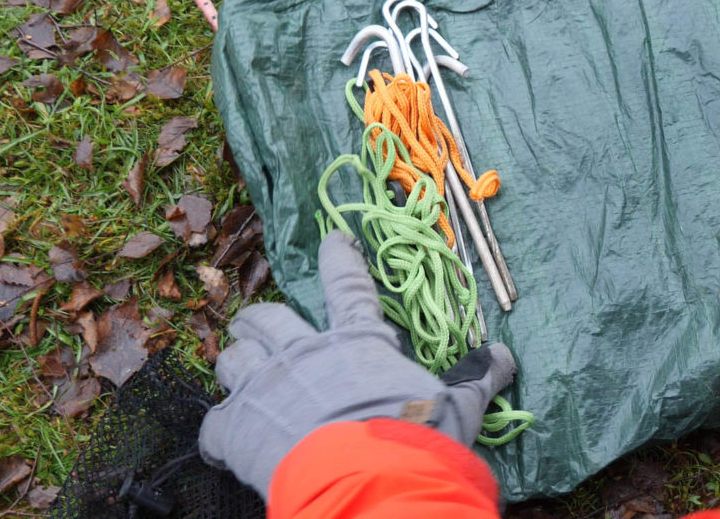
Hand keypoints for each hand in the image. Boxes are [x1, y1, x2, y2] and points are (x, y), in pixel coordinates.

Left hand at [199, 232, 515, 498]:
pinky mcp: (237, 428)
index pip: (347, 284)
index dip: (338, 257)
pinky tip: (226, 442)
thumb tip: (506, 356)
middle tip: (260, 328)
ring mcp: (267, 386)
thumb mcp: (457, 405)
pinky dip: (219, 431)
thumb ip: (476, 378)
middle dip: (259, 321)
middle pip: (267, 318)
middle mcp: (306, 353)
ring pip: (232, 358)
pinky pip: (213, 422)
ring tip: (241, 377)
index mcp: (358, 342)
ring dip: (236, 366)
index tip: (331, 238)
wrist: (370, 482)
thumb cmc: (417, 437)